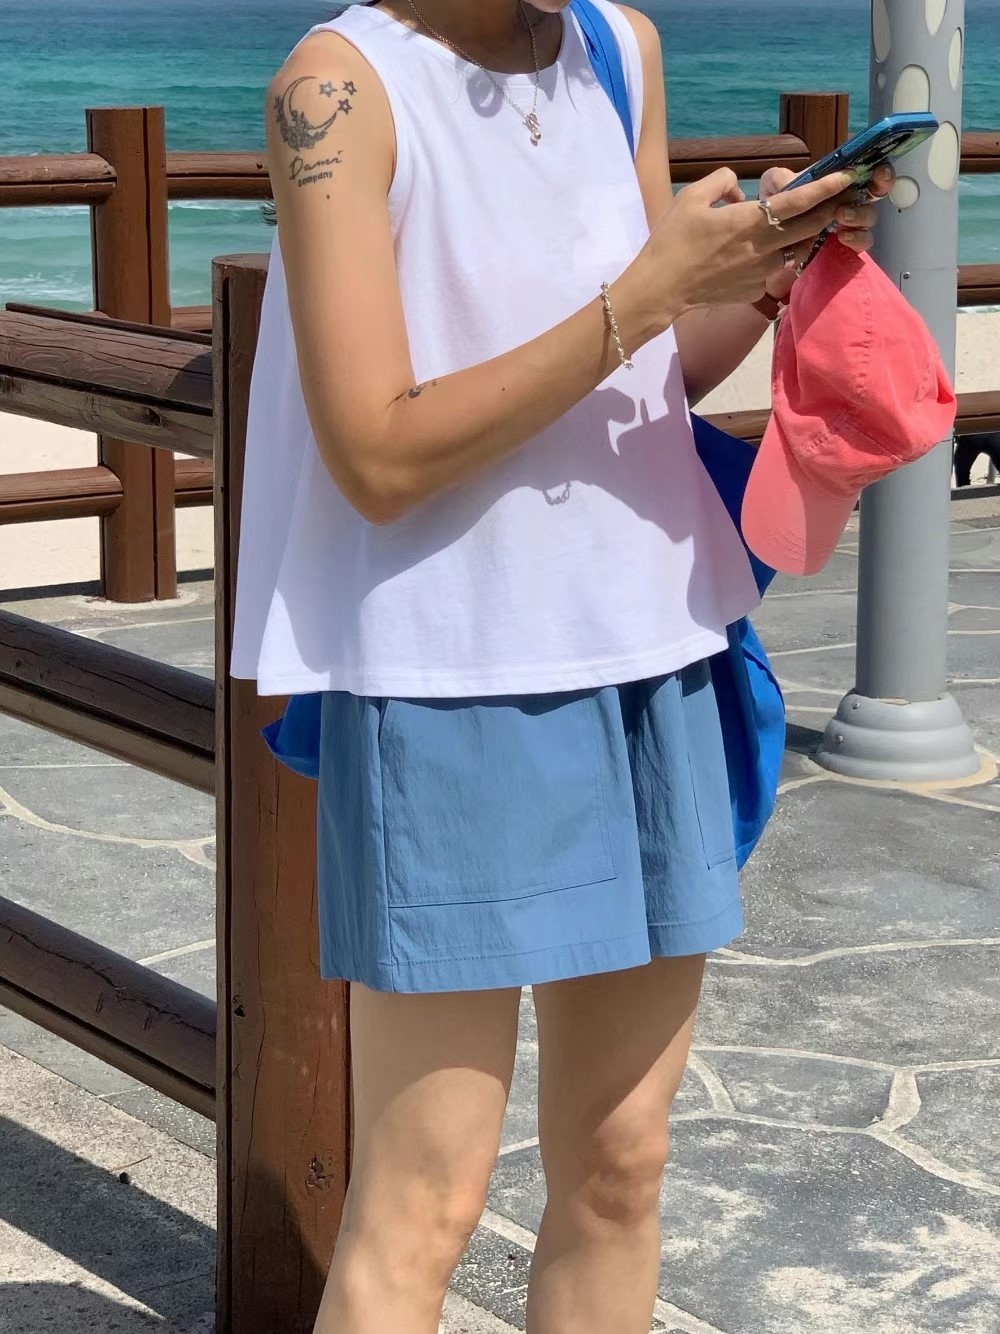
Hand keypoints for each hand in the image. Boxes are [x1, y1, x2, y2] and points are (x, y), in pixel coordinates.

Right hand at [625, 166, 862, 325]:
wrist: (660, 290)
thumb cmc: (672, 241)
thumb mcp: (691, 198)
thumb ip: (721, 181)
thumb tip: (738, 189)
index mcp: (750, 221)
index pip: (800, 202)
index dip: (827, 187)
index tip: (847, 176)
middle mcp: (763, 248)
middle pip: (810, 227)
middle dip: (827, 211)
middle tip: (835, 199)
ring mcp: (760, 273)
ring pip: (790, 250)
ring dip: (794, 237)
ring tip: (782, 229)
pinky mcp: (753, 290)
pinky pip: (769, 270)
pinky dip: (767, 259)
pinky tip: (745, 258)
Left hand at [759, 162, 895, 300]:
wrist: (767, 247)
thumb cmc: (774, 212)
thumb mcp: (773, 190)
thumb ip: (781, 179)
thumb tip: (790, 182)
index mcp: (836, 181)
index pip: (865, 168)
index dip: (878, 166)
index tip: (877, 169)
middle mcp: (848, 199)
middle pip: (877, 190)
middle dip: (880, 186)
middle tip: (865, 190)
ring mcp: (848, 224)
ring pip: (869, 217)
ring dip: (860, 214)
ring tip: (841, 217)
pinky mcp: (844, 247)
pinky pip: (861, 243)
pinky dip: (856, 238)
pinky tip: (842, 237)